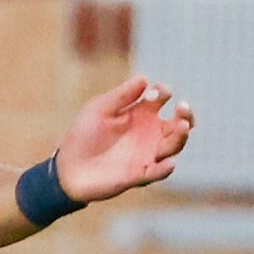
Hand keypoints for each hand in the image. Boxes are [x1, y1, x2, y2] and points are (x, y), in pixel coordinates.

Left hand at [52, 75, 193, 203]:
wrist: (69, 168)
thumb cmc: (84, 135)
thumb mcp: (99, 110)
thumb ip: (121, 96)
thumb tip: (145, 78)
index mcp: (141, 114)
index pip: (160, 99)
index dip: (162, 92)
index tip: (155, 92)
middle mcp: (150, 133)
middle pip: (177, 123)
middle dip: (185, 114)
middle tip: (183, 107)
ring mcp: (148, 154)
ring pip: (174, 145)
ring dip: (181, 136)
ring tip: (182, 126)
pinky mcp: (141, 174)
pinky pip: (158, 172)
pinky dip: (165, 168)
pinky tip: (168, 163)